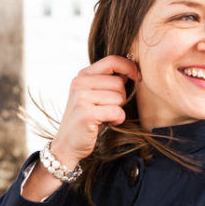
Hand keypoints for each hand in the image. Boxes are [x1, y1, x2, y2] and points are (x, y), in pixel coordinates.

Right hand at [22, 56, 137, 201]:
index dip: (129, 67)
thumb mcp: (94, 95)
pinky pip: (116, 111)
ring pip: (119, 97)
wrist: (67, 144)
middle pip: (119, 82)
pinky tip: (107, 124)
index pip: (112, 60)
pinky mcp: (86, 113)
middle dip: (121, 98)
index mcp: (83, 75)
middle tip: (109, 109)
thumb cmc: (87, 120)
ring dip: (118, 110)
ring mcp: (81, 97)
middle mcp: (80, 83)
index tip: (137, 77)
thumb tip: (132, 71)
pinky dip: (117, 120)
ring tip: (105, 117)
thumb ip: (107, 82)